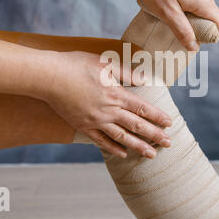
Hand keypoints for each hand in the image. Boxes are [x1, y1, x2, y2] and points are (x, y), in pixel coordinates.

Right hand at [42, 51, 171, 158]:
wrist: (48, 76)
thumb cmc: (77, 65)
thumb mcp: (105, 63)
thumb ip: (127, 73)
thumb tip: (145, 80)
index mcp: (116, 94)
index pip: (143, 108)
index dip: (158, 116)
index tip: (170, 123)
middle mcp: (108, 111)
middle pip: (136, 126)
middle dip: (155, 135)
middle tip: (169, 144)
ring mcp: (95, 121)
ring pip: (122, 138)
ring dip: (138, 146)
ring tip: (151, 154)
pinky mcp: (83, 126)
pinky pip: (101, 141)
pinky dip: (113, 148)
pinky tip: (123, 154)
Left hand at [125, 0, 218, 50]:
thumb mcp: (167, 13)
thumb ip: (182, 31)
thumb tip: (194, 47)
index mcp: (204, 0)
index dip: (209, 34)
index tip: (191, 35)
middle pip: (210, 15)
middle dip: (196, 23)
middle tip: (174, 24)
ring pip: (201, 5)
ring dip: (189, 12)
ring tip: (168, 9)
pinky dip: (185, 1)